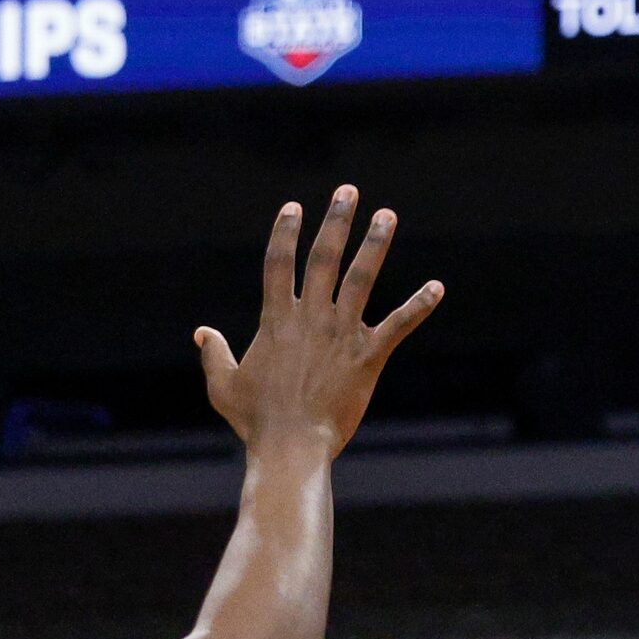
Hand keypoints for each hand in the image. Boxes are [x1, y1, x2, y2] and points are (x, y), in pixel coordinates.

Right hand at [195, 187, 442, 455]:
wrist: (292, 447)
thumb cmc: (255, 421)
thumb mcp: (223, 385)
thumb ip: (213, 353)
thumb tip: (201, 332)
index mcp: (277, 320)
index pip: (279, 263)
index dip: (285, 232)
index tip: (293, 207)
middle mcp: (311, 318)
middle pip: (324, 257)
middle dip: (335, 221)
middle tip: (347, 191)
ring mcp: (342, 334)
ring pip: (362, 278)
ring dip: (375, 244)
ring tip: (387, 215)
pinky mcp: (369, 357)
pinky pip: (398, 325)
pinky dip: (419, 305)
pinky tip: (438, 287)